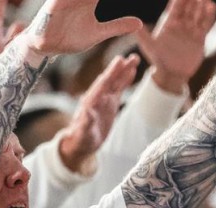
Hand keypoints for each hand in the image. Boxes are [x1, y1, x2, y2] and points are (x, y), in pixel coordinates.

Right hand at [22, 0, 141, 55]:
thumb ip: (117, 26)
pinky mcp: (51, 8)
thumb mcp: (98, 33)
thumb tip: (139, 24)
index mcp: (90, 0)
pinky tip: (65, 4)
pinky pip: (57, 2)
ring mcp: (64, 1)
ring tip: (93, 0)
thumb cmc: (70, 37)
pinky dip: (61, 2)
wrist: (46, 47)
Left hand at [60, 54, 139, 171]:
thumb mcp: (82, 134)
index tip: (119, 61)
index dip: (111, 72)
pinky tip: (132, 71)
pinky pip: (119, 89)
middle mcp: (97, 97)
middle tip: (132, 56)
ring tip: (135, 58)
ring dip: (124, 70)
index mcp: (90, 102)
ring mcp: (104, 99)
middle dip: (120, 68)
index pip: (102, 84)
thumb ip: (85, 124)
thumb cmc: (80, 140)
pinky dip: (125, 80)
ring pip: (115, 82)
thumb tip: (88, 113)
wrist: (81, 143)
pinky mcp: (110, 103)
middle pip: (110, 79)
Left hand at [136, 0, 215, 92]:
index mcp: (168, 24)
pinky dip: (208, 16)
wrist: (171, 74)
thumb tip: (134, 25)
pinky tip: (210, 6)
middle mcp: (180, 25)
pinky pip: (205, 24)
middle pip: (187, 8)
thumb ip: (142, 35)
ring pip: (197, 14)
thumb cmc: (158, 60)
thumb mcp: (149, 47)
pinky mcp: (199, 38)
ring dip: (200, 5)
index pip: (174, 7)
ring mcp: (190, 30)